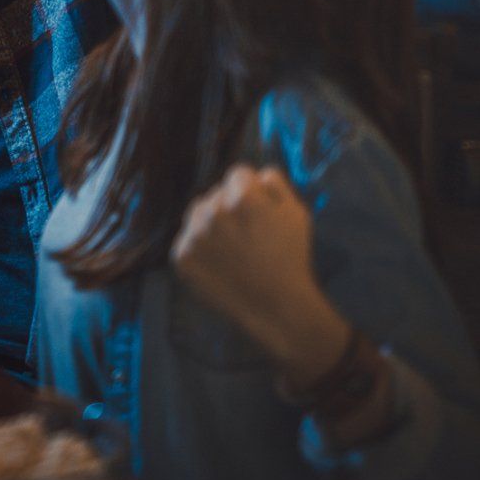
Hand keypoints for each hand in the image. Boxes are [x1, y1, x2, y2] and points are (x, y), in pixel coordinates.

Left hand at [171, 164, 342, 371]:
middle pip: (215, 193)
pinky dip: (200, 247)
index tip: (258, 210)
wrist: (275, 307)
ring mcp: (194, 235)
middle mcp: (213, 212)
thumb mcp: (297, 213)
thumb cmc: (290, 259)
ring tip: (232, 247)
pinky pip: (188, 238)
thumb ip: (276, 183)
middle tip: (247, 233)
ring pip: (198, 213)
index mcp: (243, 198)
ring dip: (211, 223)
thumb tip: (256, 172)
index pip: (238, 174)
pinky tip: (219, 261)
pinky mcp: (181, 256)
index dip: (251, 190)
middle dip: (229, 206)